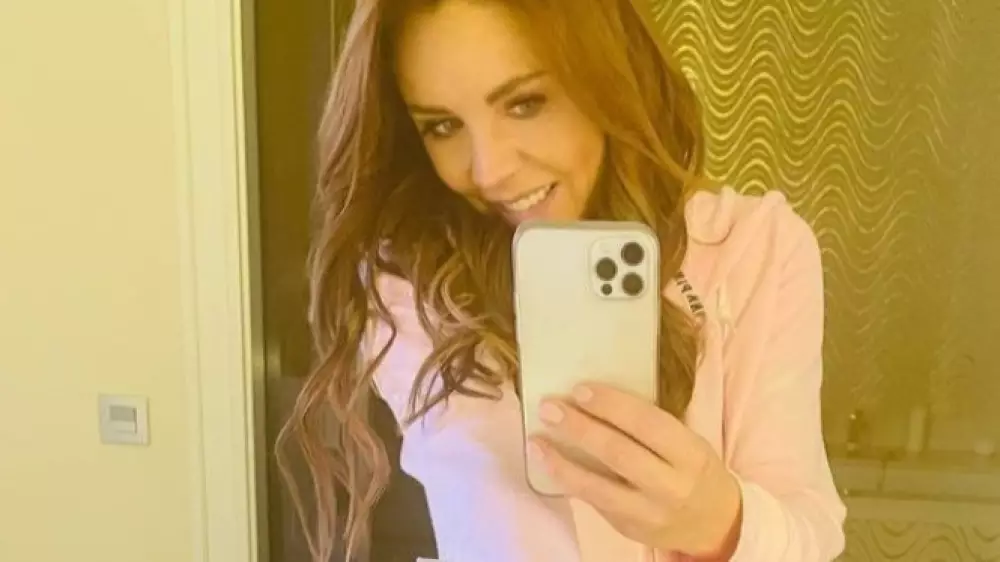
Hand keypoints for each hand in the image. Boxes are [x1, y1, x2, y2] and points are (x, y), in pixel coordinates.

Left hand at [529, 382, 742, 557]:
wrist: (716, 524)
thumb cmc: (693, 469)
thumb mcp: (687, 443)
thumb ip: (651, 427)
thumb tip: (595, 399)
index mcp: (690, 454)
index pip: (648, 424)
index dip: (612, 405)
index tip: (580, 389)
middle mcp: (671, 486)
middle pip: (619, 453)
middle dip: (580, 428)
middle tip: (550, 408)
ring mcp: (649, 512)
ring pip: (599, 487)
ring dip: (562, 461)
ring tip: (537, 440)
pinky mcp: (630, 529)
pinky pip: (594, 502)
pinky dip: (568, 482)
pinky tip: (548, 464)